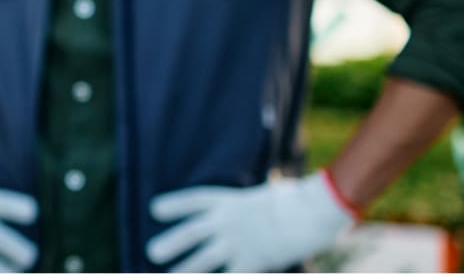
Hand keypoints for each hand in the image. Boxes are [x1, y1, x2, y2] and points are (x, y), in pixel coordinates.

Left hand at [146, 171, 353, 271]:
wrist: (311, 212)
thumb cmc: (298, 202)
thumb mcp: (269, 197)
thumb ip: (254, 207)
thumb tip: (254, 208)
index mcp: (229, 201)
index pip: (194, 201)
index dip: (174, 205)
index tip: (155, 209)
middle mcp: (227, 221)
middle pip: (191, 232)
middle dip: (172, 242)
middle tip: (152, 251)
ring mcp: (237, 242)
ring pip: (203, 259)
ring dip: (185, 269)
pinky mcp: (251, 261)